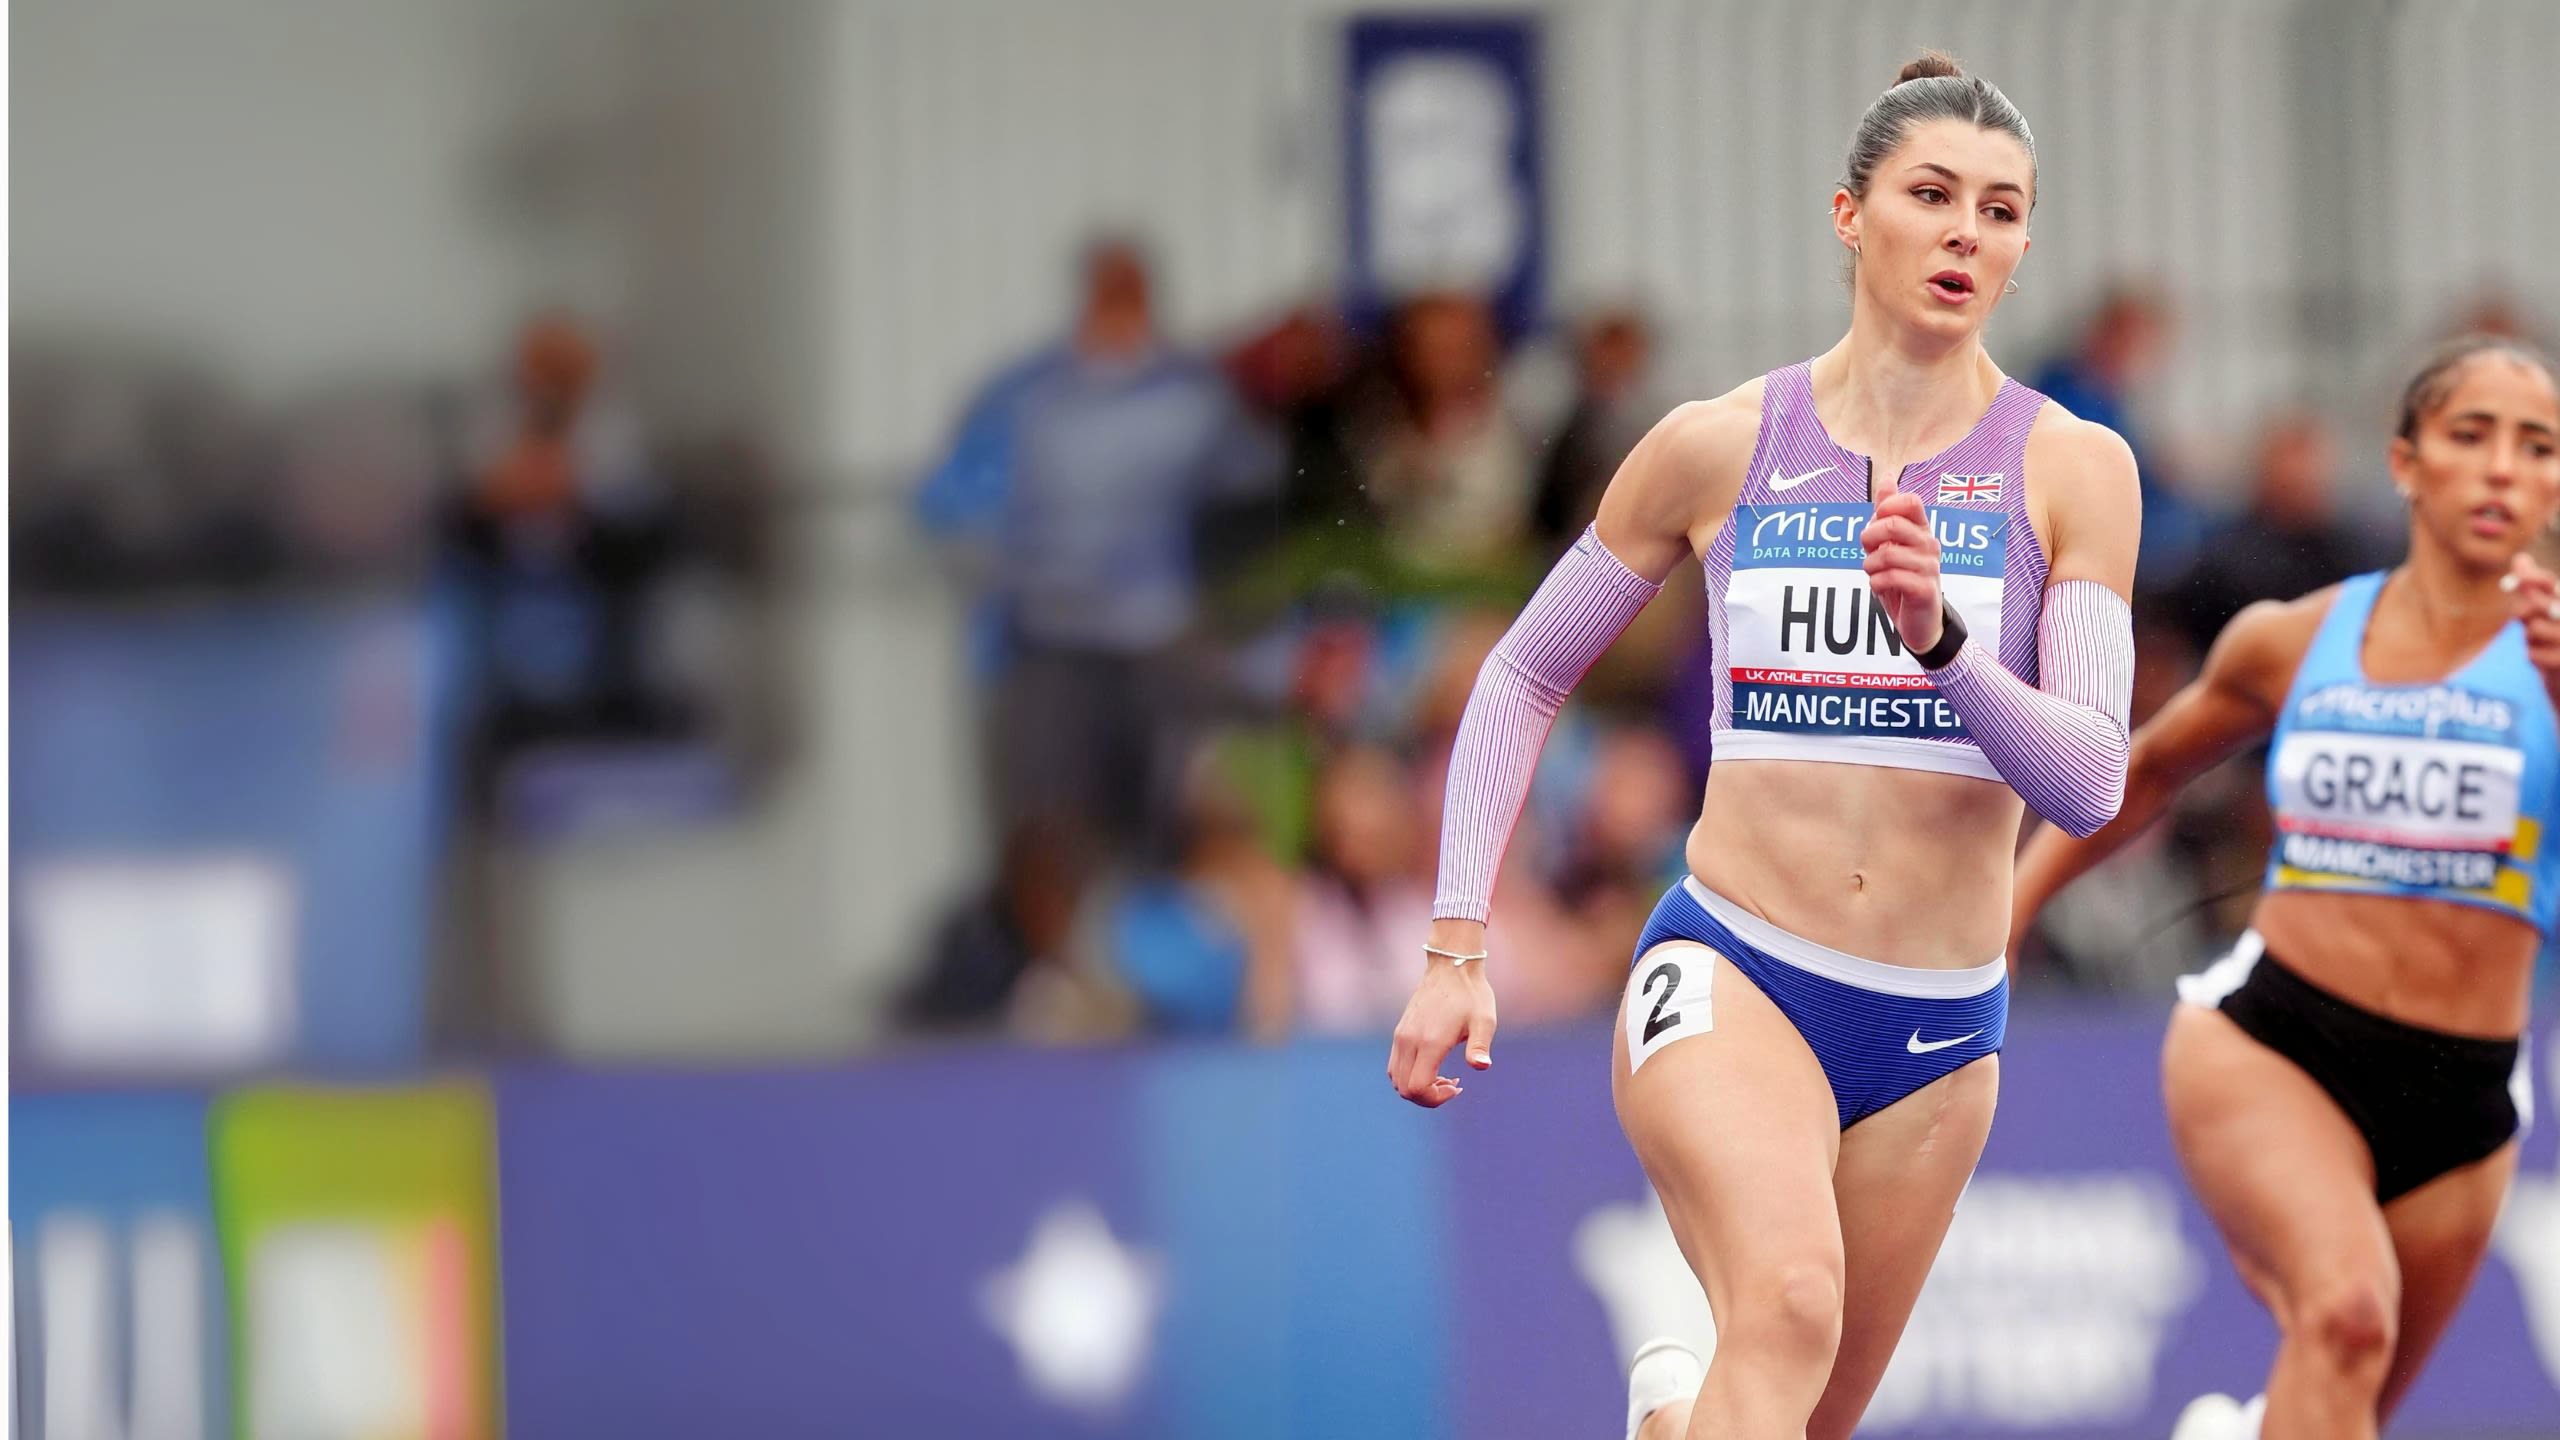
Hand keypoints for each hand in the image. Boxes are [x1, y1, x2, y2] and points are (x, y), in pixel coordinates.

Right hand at [1388, 943, 1497, 1108]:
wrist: (1451, 966)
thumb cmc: (1472, 995)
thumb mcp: (1484, 1020)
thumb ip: (1480, 1046)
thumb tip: (1482, 1066)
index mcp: (1430, 1042)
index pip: (1417, 1087)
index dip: (1435, 1098)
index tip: (1457, 1085)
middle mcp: (1409, 1041)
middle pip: (1404, 1089)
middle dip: (1428, 1097)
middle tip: (1452, 1084)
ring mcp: (1401, 1036)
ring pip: (1396, 1079)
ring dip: (1417, 1087)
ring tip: (1442, 1077)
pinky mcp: (1400, 1032)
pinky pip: (1395, 1066)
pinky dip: (1409, 1075)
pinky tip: (1432, 1065)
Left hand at [1862, 491, 1944, 653]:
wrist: (1919, 621)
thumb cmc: (1903, 578)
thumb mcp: (1891, 542)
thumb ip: (1888, 511)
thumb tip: (1888, 476)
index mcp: (1921, 529)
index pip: (1910, 501)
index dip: (1885, 508)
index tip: (1876, 524)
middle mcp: (1929, 544)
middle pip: (1892, 524)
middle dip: (1869, 538)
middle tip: (1869, 552)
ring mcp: (1929, 567)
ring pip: (1886, 554)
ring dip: (1870, 565)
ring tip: (1875, 573)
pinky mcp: (1924, 590)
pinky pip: (1889, 578)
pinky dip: (1875, 584)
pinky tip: (1880, 587)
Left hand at [2505, 552, 2559, 706]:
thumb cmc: (2552, 640)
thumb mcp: (2541, 613)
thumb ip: (2531, 589)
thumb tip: (2520, 557)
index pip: (2550, 584)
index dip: (2530, 577)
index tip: (2510, 577)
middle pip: (2538, 604)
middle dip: (2524, 611)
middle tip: (2526, 619)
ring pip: (2533, 629)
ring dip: (2530, 639)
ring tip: (2543, 644)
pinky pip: (2532, 653)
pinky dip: (2533, 656)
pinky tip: (2545, 660)